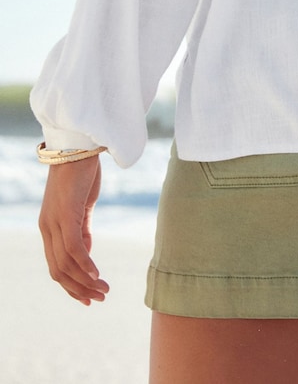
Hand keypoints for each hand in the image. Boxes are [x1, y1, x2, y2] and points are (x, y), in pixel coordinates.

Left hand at [38, 155, 109, 304]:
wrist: (79, 145)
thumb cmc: (81, 172)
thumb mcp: (82, 205)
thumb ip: (82, 229)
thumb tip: (87, 252)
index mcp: (49, 226)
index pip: (56, 265)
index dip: (71, 285)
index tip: (88, 297)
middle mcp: (47, 227)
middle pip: (58, 270)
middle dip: (78, 289)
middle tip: (99, 298)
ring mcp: (54, 222)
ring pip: (66, 263)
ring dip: (85, 281)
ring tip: (104, 290)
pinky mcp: (66, 214)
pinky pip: (74, 248)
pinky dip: (85, 265)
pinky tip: (97, 275)